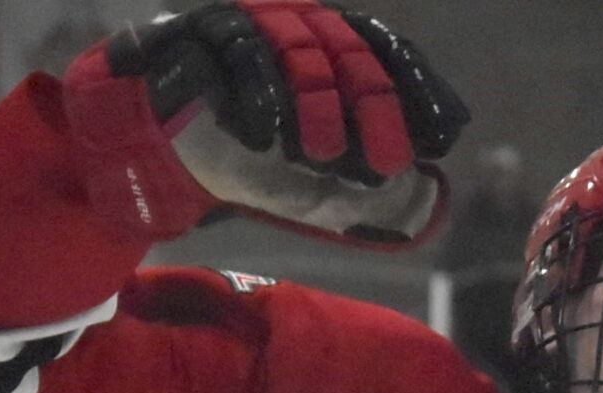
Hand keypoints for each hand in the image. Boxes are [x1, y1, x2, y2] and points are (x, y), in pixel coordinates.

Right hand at [63, 1, 465, 246]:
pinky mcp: (184, 37)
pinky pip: (219, 56)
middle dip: (369, 106)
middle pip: (341, 48)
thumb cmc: (247, 144)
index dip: (417, 88)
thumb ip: (373, 147)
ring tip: (318, 155)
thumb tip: (450, 137)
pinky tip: (260, 140)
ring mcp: (234, 23)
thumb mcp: (318, 156)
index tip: (442, 136)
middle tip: (384, 162)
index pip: (385, 48)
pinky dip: (243, 98)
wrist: (152, 139)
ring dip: (306, 102)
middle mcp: (285, 20)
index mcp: (324, 38)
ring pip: (281, 45)